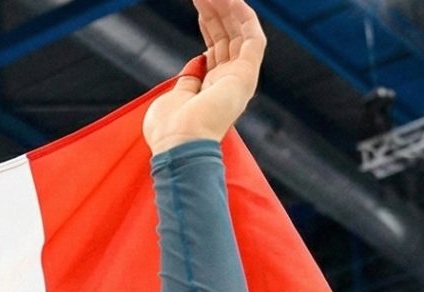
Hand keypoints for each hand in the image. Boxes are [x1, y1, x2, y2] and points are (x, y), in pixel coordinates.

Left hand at [142, 0, 265, 154]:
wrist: (179, 144)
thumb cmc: (170, 130)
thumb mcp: (176, 97)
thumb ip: (188, 80)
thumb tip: (196, 62)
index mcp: (214, 89)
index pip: (216, 50)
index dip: (209, 27)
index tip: (200, 8)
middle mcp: (231, 83)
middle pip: (227, 38)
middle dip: (217, 13)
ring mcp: (241, 78)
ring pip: (239, 34)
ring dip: (228, 9)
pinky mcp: (248, 74)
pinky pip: (252, 37)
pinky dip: (244, 17)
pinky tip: (233, 0)